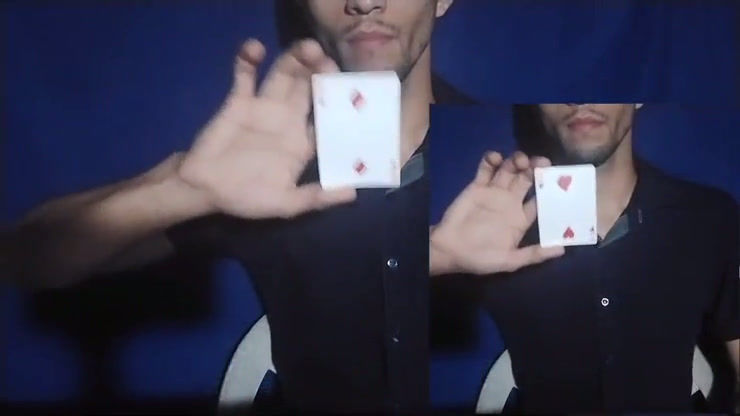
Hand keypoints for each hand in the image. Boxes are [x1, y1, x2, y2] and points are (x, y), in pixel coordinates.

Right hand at [178, 39, 356, 218]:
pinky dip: (249, 58)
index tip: (349, 88)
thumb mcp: (286, 204)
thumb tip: (353, 193)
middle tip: (326, 58)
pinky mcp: (238, 101)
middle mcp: (288, 120)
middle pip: (308, 88)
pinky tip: (255, 47)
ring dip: (294, 59)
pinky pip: (245, 75)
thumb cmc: (247, 198)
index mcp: (304, 143)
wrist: (204, 191)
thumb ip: (317, 197)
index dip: (338, 101)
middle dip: (319, 71)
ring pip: (283, 76)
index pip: (328, 116)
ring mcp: (264, 107)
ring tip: (306, 47)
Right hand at [430, 151, 564, 274]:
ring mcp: (494, 192)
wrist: (450, 251)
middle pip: (527, 179)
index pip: (540, 199)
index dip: (549, 189)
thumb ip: (534, 254)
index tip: (558, 181)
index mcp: (521, 219)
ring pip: (509, 170)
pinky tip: (496, 158)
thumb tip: (563, 249)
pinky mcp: (477, 186)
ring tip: (518, 161)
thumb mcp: (510, 261)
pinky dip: (492, 159)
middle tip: (540, 163)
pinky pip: (486, 169)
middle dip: (535, 168)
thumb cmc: (480, 258)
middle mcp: (510, 202)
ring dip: (516, 161)